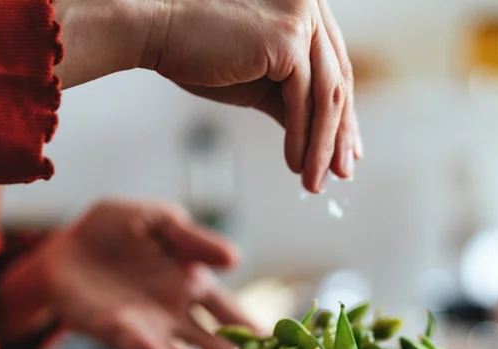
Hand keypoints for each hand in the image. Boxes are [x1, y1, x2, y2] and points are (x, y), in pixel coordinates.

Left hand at [36, 200, 255, 348]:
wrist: (60, 249)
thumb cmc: (113, 228)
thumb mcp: (158, 220)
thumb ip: (193, 238)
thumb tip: (235, 259)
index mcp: (196, 282)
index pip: (235, 313)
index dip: (259, 332)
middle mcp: (179, 313)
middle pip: (220, 345)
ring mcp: (152, 328)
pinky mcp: (121, 333)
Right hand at [54, 0, 360, 193]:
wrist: (151, 28)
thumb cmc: (196, 51)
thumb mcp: (257, 80)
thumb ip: (291, 101)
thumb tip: (321, 141)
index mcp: (306, 6)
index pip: (334, 66)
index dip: (342, 113)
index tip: (345, 150)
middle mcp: (311, 3)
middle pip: (338, 80)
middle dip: (340, 134)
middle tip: (341, 173)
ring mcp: (302, 16)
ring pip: (326, 95)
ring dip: (321, 146)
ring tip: (314, 181)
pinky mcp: (288, 37)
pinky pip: (305, 100)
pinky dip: (303, 138)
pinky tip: (295, 165)